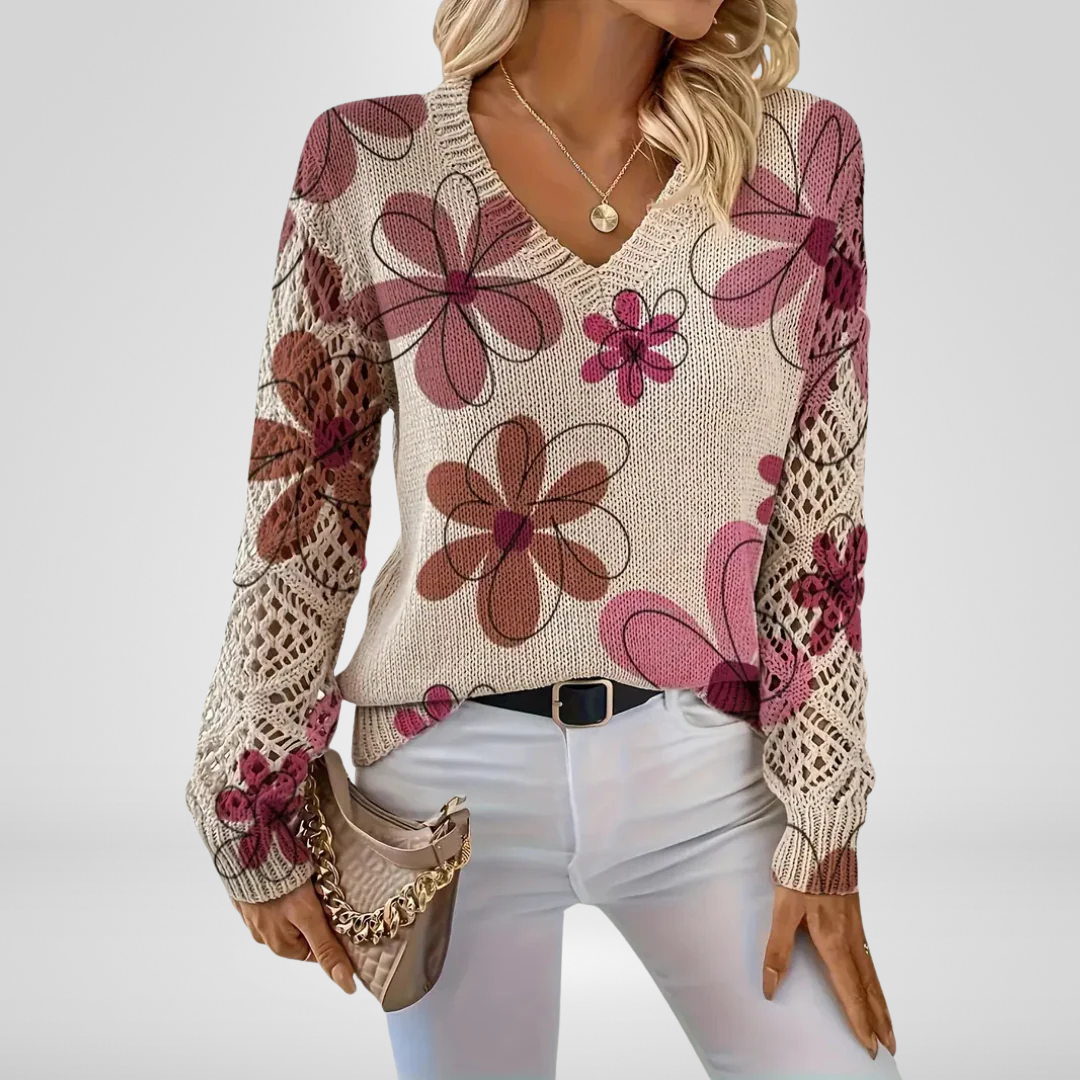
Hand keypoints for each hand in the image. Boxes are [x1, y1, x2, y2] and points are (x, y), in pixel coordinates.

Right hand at [231, 879, 356, 993]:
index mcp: (281, 946)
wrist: (247, 851)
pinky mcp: (251, 896)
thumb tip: (346, 984)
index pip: (318, 949)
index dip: (332, 931)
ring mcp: (255, 915)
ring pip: (289, 914)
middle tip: (324, 892)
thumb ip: (327, 948)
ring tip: (306, 880)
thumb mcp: (310, 917)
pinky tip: (289, 875)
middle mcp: (265, 936)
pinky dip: (285, 889)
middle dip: (316, 914)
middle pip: (304, 932)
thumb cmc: (280, 886)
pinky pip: (274, 897)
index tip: (339, 912)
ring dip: (300, 900)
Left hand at [762, 884, 894, 1058]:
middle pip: (869, 988)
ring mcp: (856, 927)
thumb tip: (770, 986)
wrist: (824, 835)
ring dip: (881, 1002)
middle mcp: (850, 938)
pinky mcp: (856, 915)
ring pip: (873, 973)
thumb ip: (778, 949)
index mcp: (833, 941)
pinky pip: (869, 956)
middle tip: (890, 1046)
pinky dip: (876, 978)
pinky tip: (873, 980)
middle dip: (879, 1019)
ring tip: (888, 1024)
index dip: (859, 1020)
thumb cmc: (802, 870)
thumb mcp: (783, 909)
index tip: (869, 1046)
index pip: (849, 991)